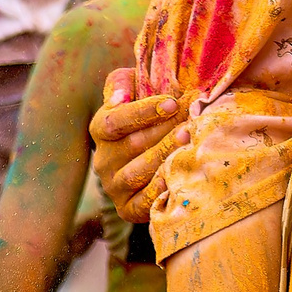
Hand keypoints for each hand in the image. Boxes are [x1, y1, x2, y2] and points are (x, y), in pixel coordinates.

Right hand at [89, 67, 182, 225]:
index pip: (115, 121)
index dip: (143, 112)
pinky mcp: (128, 208)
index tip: (171, 103)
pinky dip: (160, 189)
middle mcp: (103, 160)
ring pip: (138, 172)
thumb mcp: (132, 87)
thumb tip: (120, 98)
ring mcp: (114, 186)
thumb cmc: (147, 110)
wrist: (154, 149)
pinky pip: (143, 202)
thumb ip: (122, 83)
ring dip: (165, 156)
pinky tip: (179, 173)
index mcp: (101, 129)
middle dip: (164, 132)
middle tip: (190, 121)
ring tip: (190, 140)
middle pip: (132, 146)